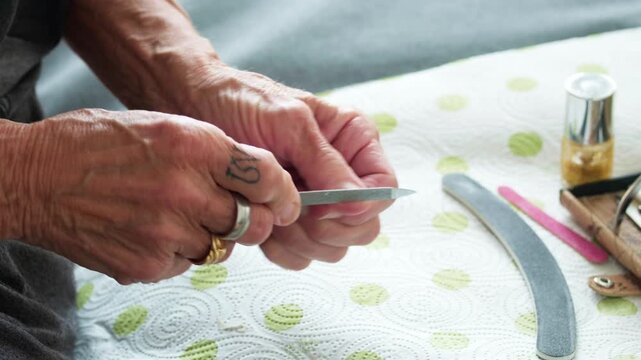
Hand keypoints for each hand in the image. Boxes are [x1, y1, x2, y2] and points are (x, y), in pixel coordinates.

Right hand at [17, 109, 299, 283]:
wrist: (33, 177)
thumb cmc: (96, 143)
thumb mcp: (163, 124)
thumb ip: (214, 151)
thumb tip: (258, 179)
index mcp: (194, 145)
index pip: (267, 176)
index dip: (284, 192)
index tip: (287, 201)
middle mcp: (186, 190)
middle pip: (252, 221)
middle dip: (251, 219)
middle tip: (235, 211)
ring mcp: (166, 232)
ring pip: (221, 249)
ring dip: (211, 236)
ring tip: (178, 216)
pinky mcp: (147, 264)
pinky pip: (185, 264)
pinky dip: (178, 252)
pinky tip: (151, 230)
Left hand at [180, 66, 397, 268]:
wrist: (193, 108)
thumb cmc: (242, 101)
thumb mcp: (287, 122)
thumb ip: (325, 162)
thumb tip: (357, 204)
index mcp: (353, 141)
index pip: (383, 189)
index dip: (359, 207)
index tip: (320, 207)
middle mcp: (341, 174)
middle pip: (363, 227)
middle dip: (328, 230)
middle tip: (291, 213)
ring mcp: (316, 202)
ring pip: (333, 247)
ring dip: (302, 241)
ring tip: (270, 211)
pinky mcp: (288, 221)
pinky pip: (302, 256)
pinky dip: (283, 249)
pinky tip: (261, 224)